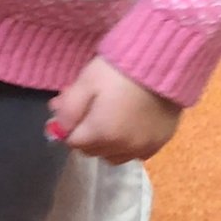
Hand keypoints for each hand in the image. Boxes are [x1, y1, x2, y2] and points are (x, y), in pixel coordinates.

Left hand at [48, 57, 181, 162]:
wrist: (162, 64)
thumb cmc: (118, 71)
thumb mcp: (86, 83)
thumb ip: (68, 110)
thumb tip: (58, 129)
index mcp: (102, 134)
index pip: (73, 143)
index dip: (67, 127)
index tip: (67, 109)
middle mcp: (124, 148)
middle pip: (92, 151)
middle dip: (84, 133)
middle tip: (84, 108)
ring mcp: (144, 148)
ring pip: (113, 155)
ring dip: (104, 143)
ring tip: (104, 118)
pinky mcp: (160, 143)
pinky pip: (135, 153)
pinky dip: (125, 144)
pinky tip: (125, 124)